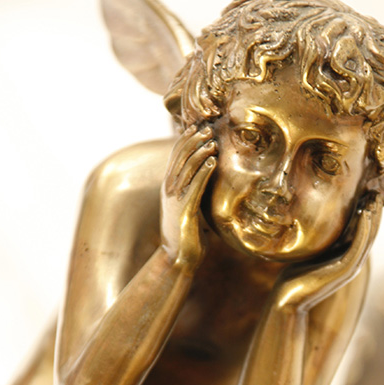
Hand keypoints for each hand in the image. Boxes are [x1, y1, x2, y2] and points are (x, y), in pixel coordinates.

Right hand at [161, 122, 216, 271]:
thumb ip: (197, 195)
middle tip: (207, 127)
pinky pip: (194, 186)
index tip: (199, 126)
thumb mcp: (191, 209)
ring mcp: (175, 199)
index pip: (176, 157)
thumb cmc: (188, 235)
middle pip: (180, 157)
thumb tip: (209, 187)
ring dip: (200, 152)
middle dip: (193, 140)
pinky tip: (213, 162)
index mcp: (170, 187)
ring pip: (186, 168)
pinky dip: (204, 172)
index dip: (186, 140)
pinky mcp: (185, 210)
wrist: (178, 258)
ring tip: (212, 140)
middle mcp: (170, 189)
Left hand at [275, 193, 383, 311]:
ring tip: (375, 198)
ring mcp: (350, 266)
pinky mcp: (345, 270)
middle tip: (377, 190)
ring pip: (368, 238)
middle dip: (374, 211)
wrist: (288, 297)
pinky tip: (365, 213)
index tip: (368, 190)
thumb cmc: (296, 274)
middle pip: (369, 232)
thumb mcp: (313, 249)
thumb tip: (323, 217)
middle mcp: (352, 260)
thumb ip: (324, 237)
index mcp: (346, 255)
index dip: (366, 210)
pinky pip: (358, 246)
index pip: (361, 230)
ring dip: (373, 218)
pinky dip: (364, 229)